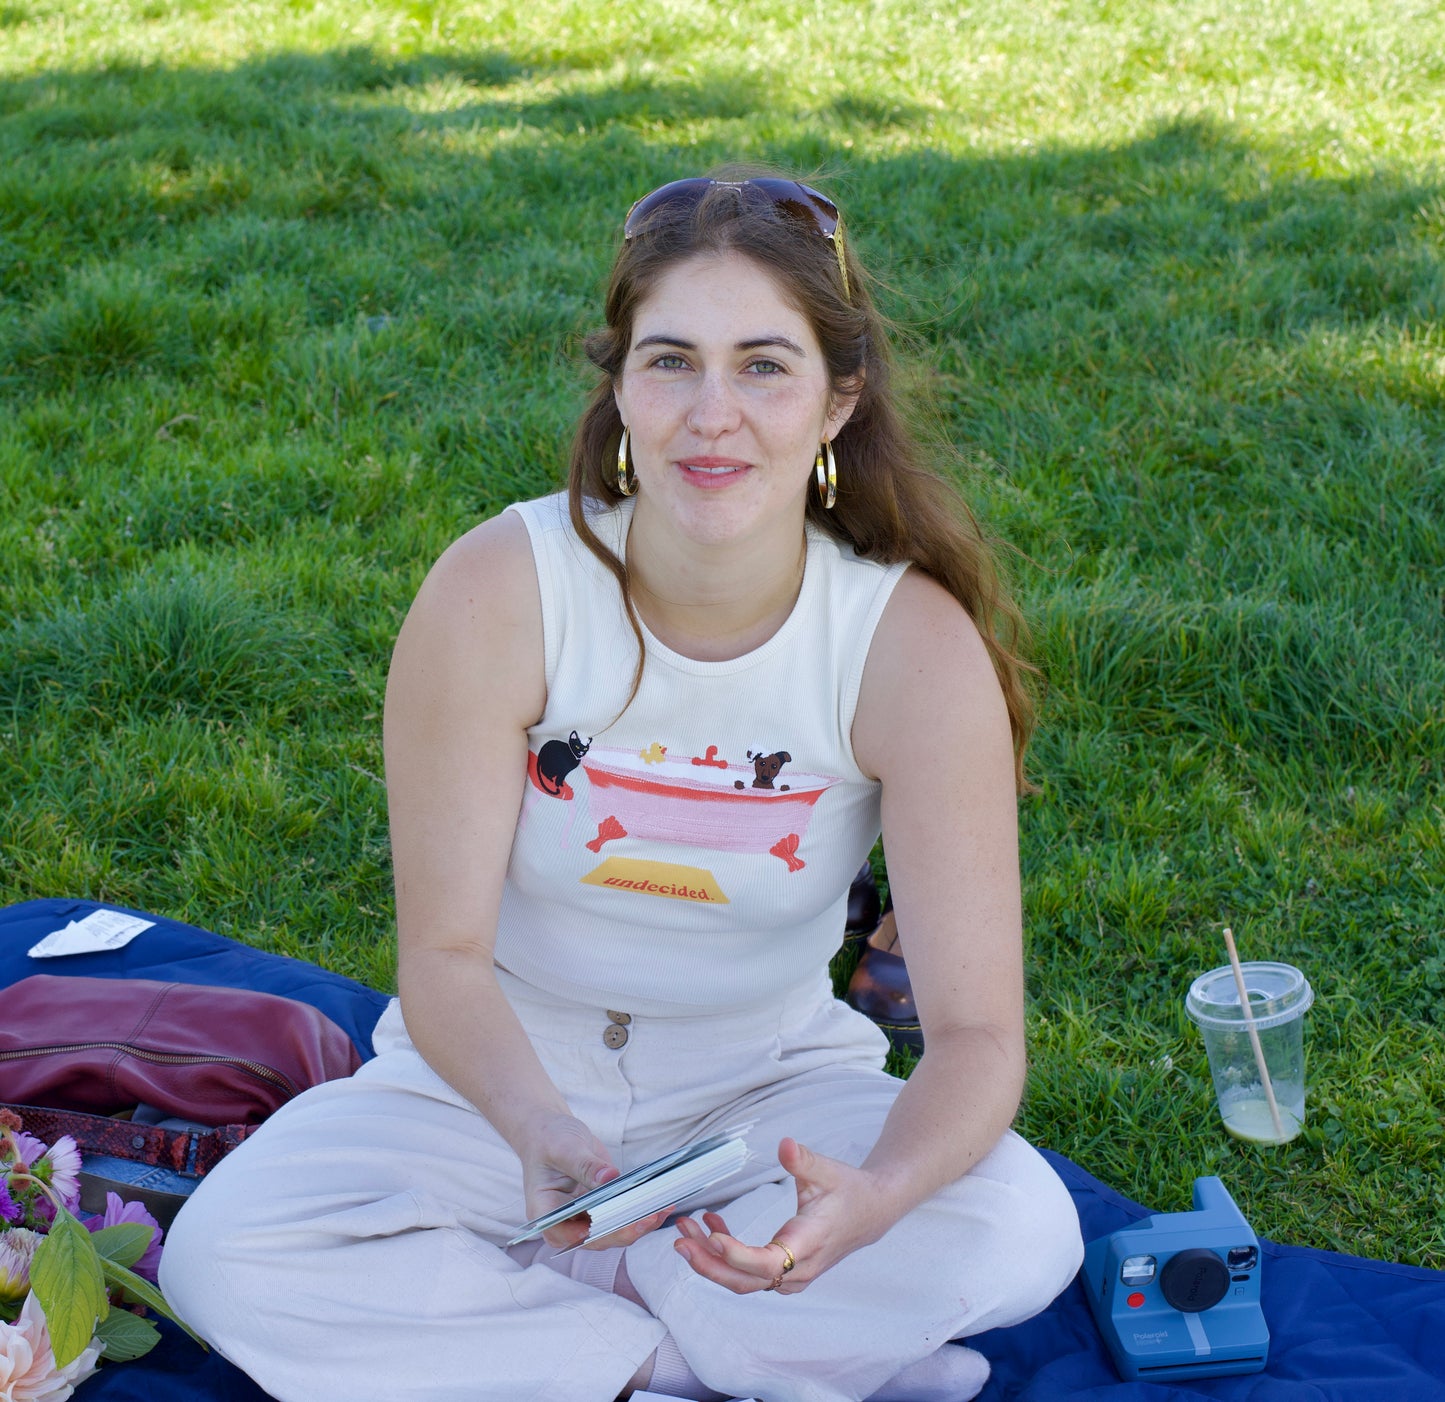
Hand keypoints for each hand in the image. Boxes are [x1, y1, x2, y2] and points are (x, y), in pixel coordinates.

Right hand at [522, 1114, 672, 1250]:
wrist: (551, 1132)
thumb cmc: (548, 1139)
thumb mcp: (563, 1148)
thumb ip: (584, 1165)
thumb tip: (610, 1178)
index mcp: (545, 1212)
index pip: (563, 1235)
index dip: (589, 1235)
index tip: (616, 1224)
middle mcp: (564, 1222)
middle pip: (594, 1238)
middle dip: (623, 1230)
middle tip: (650, 1216)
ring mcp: (584, 1217)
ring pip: (612, 1232)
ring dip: (637, 1224)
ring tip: (663, 1209)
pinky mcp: (601, 1208)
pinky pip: (621, 1216)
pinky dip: (640, 1213)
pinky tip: (661, 1203)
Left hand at [672, 1138, 890, 1293]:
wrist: (872, 1213)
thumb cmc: (849, 1190)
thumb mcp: (827, 1170)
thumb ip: (803, 1160)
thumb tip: (785, 1144)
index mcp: (808, 1243)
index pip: (766, 1262)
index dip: (736, 1255)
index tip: (710, 1237)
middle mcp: (798, 1268)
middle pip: (746, 1281)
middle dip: (708, 1265)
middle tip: (679, 1242)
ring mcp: (791, 1275)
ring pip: (743, 1280)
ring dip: (711, 1260)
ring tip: (685, 1234)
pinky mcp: (785, 1271)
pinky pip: (749, 1272)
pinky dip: (726, 1255)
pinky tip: (712, 1226)